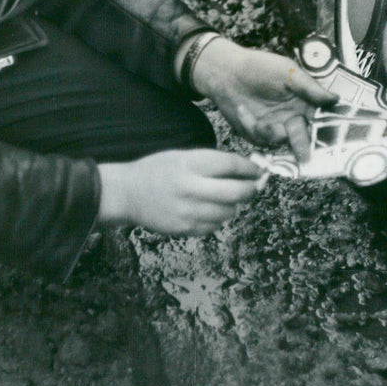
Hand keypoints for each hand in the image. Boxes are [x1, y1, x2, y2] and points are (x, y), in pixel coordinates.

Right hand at [97, 149, 264, 235]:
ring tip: (224, 197)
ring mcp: (188, 211)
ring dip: (233, 205)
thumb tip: (245, 171)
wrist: (128, 193)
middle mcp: (190, 188)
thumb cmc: (158, 170)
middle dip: (251, 189)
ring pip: (229, 212)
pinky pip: (215, 226)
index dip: (250, 168)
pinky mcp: (185, 229)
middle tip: (253, 187)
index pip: (231, 164)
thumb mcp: (182, 157)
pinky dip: (218, 218)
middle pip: (237, 192)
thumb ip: (212, 163)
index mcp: (189, 164)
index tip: (258, 170)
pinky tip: (207, 209)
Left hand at [191, 37, 336, 161]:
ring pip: (281, 142)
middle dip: (302, 147)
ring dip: (269, 132)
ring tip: (247, 110)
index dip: (327, 131)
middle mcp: (293, 118)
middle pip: (304, 138)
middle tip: (304, 156)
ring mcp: (276, 128)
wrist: (226, 74)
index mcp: (305, 103)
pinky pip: (261, 140)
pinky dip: (251, 126)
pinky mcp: (259, 135)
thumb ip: (310, 88)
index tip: (331, 140)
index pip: (321, 120)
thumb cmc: (260, 68)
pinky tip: (241, 109)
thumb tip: (336, 99)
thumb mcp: (288, 72)